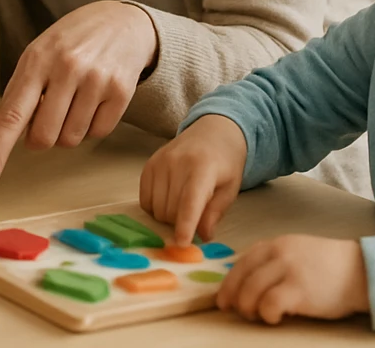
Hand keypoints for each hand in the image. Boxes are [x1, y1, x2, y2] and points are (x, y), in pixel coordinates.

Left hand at [0, 0, 157, 185]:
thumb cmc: (69, 43)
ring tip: (73, 101)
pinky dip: (91, 126)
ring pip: (71, 139)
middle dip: (41, 138)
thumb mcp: (37, 56)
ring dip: (67, 131)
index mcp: (36, 60)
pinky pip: (97, 133)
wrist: (121, 21)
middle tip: (48, 114)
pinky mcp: (121, 92)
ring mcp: (96, 80)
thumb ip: (18, 94)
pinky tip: (93, 101)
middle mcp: (66, 68)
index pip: (11, 114)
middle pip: (44, 137)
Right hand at [140, 114, 247, 244]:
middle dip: (180, 223)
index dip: (185, 224)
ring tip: (183, 206)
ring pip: (156, 208)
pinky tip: (169, 199)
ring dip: (168, 217)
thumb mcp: (230, 188)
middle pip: (170, 210)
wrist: (211, 132)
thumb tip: (202, 237)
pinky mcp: (148, 165)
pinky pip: (144, 200)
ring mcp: (159, 162)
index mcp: (203, 168)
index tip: (181, 243)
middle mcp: (177, 162)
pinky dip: (155, 208)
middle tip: (195, 216)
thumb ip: (215, 212)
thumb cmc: (224, 164)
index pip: (190, 201)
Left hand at [218, 235, 368, 324]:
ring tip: (259, 315)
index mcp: (274, 244)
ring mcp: (287, 270)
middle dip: (234, 298)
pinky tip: (275, 318)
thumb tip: (248, 280)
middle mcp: (277, 253)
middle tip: (238, 311)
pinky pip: (269, 304)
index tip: (224, 298)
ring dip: (248, 308)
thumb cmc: (329, 266)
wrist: (361, 270)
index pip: (240, 263)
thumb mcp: (296, 251)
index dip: (228, 283)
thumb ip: (273, 260)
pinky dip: (266, 314)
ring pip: (250, 291)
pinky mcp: (299, 289)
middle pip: (240, 277)